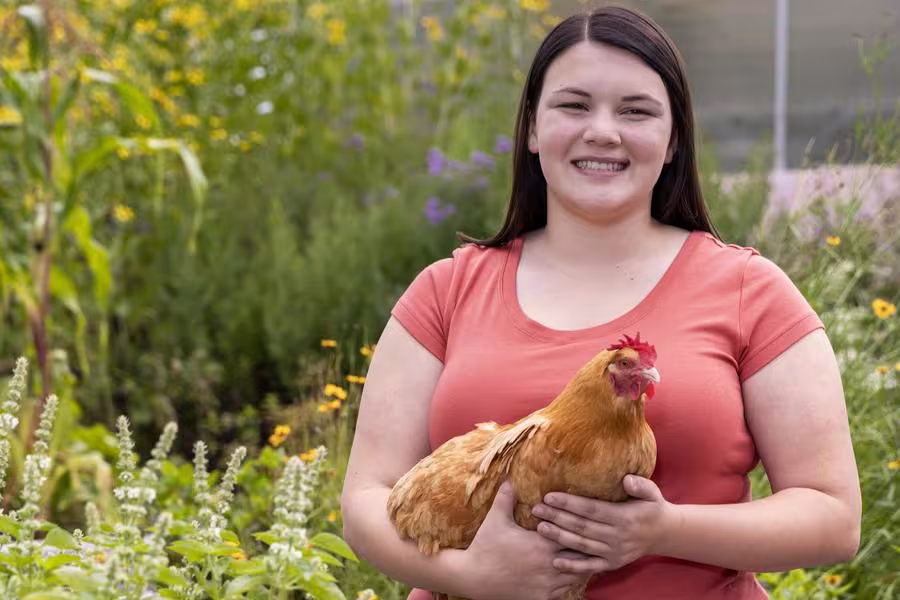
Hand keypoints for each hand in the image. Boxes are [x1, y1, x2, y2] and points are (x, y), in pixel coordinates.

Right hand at [460, 482, 588, 599]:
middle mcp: (549, 565)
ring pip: (577, 575)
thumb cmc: (485, 546)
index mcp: (542, 544)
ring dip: (581, 565)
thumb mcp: (495, 519)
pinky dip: (569, 581)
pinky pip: (565, 591)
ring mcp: (547, 584)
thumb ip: (506, 498)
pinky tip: (569, 574)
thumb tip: (509, 479)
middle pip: (581, 555)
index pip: (573, 534)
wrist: (474, 578)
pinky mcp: (542, 597)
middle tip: (590, 538)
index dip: (578, 527)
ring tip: (585, 556)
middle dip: (585, 546)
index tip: (582, 521)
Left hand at [531, 475, 674, 574]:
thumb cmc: (652, 507)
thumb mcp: (652, 492)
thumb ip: (640, 485)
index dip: (570, 503)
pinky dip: (573, 566)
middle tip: (536, 509)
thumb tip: (627, 479)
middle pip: (582, 527)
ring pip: (582, 545)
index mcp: (624, 517)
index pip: (591, 509)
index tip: (550, 496)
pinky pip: (590, 566)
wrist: (664, 534)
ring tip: (540, 528)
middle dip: (557, 517)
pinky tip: (556, 562)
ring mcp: (614, 552)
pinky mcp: (612, 563)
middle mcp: (617, 536)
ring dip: (559, 538)